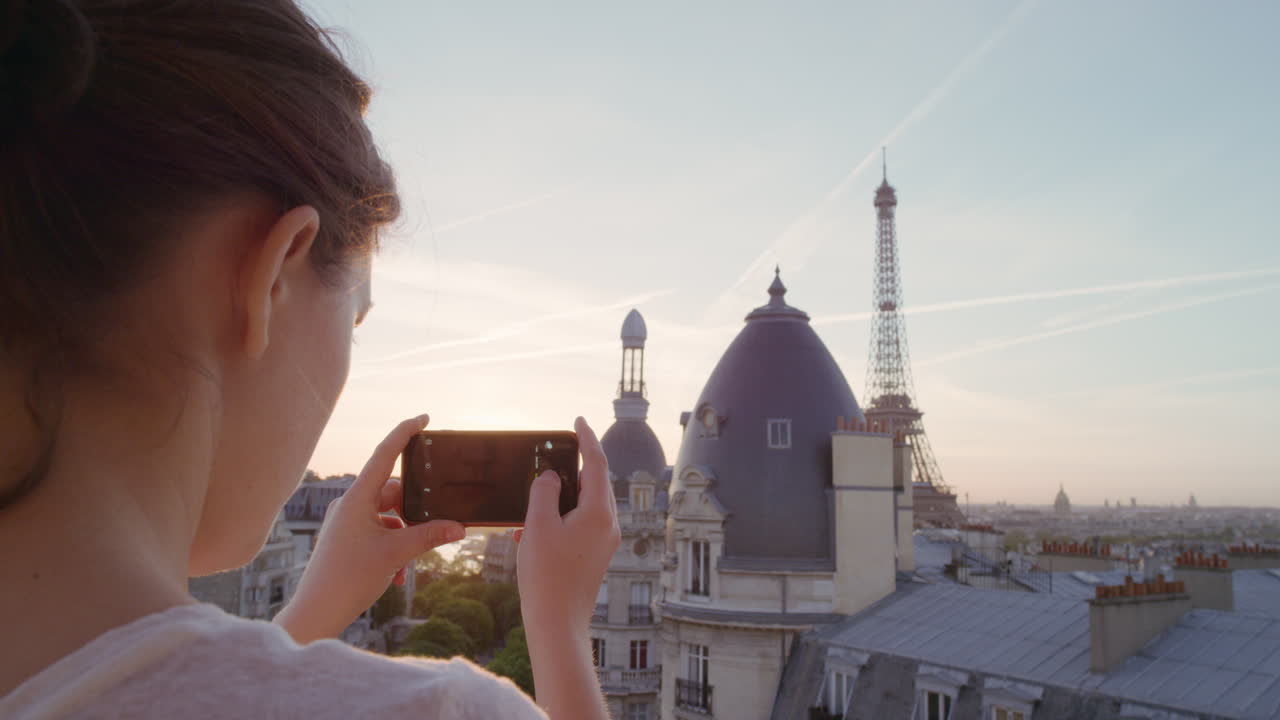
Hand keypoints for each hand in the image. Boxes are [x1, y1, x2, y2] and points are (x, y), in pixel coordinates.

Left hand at [274, 414, 464, 643]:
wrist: (316, 612)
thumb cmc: (348, 579)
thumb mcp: (395, 554)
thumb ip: (429, 536)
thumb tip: (460, 528)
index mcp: (357, 498)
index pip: (384, 455)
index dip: (405, 433)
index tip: (424, 418)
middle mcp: (350, 505)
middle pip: (392, 492)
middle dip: (416, 510)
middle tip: (437, 523)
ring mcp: (347, 523)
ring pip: (388, 517)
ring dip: (405, 536)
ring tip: (409, 563)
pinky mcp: (346, 540)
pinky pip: (378, 533)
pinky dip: (392, 548)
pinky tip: (396, 575)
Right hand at [515, 416, 617, 719]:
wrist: (558, 625)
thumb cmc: (547, 576)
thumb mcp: (537, 526)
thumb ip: (544, 492)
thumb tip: (550, 478)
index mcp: (600, 512)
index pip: (597, 463)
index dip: (586, 438)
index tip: (577, 421)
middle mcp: (609, 525)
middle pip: (593, 484)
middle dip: (570, 471)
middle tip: (550, 458)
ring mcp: (605, 542)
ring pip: (584, 506)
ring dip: (560, 500)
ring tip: (533, 503)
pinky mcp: (596, 557)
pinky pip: (580, 526)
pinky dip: (560, 520)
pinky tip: (533, 532)